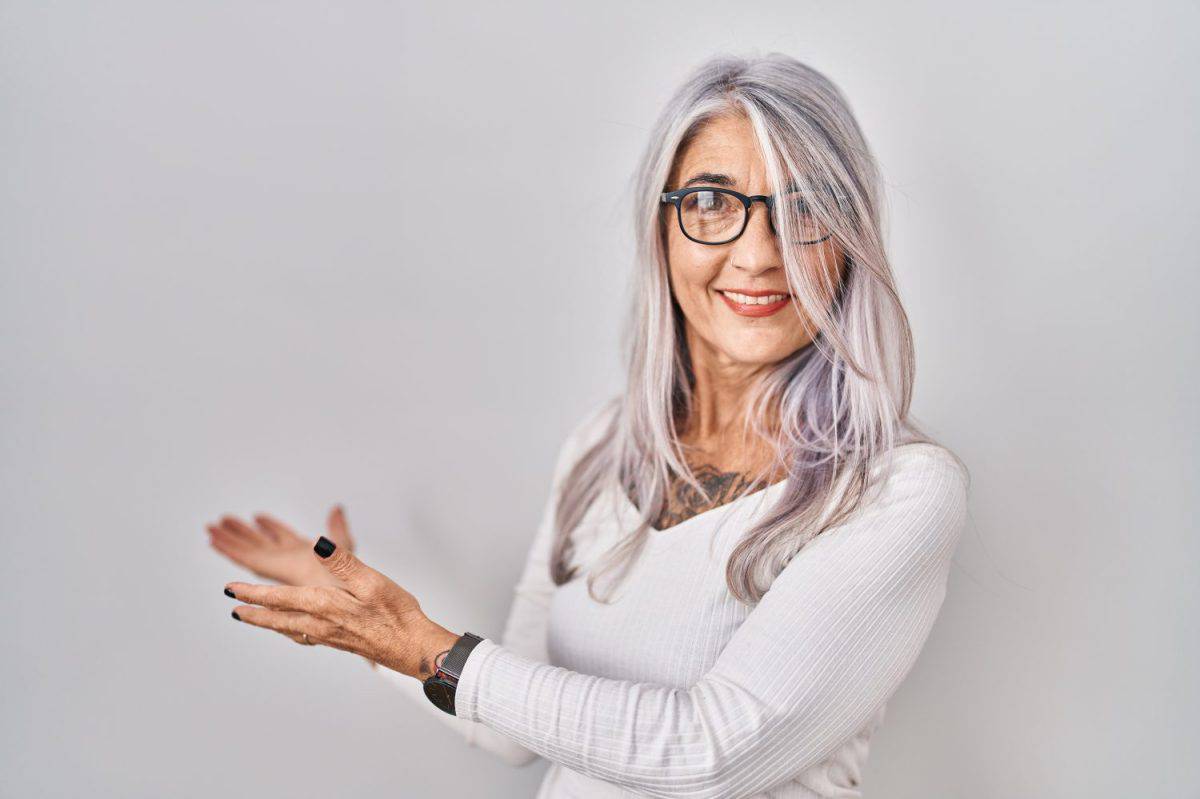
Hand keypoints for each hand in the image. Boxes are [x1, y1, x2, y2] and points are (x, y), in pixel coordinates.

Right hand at [207, 505, 354, 588]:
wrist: (345, 597)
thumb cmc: (349, 580)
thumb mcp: (344, 545)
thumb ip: (337, 529)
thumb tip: (336, 508)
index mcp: (303, 553)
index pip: (282, 537)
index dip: (270, 526)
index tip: (257, 516)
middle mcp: (287, 559)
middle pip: (260, 542)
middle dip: (243, 532)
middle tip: (221, 521)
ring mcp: (278, 565)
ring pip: (249, 549)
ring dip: (230, 539)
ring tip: (211, 528)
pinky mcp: (271, 569)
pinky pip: (246, 557)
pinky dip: (230, 549)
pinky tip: (215, 542)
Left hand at [225, 536, 460, 679]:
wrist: (411, 647)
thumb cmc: (397, 614)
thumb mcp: (372, 580)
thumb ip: (343, 561)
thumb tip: (318, 544)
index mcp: (324, 605)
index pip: (279, 598)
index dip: (253, 593)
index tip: (231, 589)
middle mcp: (320, 623)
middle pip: (277, 618)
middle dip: (253, 612)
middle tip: (234, 609)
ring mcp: (328, 635)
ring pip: (287, 628)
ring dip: (267, 623)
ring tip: (254, 618)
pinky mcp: (339, 641)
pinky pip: (303, 635)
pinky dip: (288, 630)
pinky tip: (293, 630)